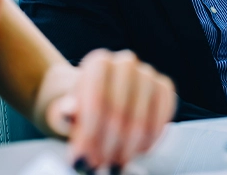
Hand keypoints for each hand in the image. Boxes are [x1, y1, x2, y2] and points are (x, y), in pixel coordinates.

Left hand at [44, 50, 175, 170]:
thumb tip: (68, 111)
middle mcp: (125, 63)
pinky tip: (137, 152)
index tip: (83, 157)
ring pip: (142, 118)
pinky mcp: (163, 87)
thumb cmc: (80, 108)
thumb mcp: (63, 111)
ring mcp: (148, 74)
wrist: (99, 98)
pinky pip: (162, 116)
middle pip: (120, 111)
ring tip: (114, 163)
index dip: (90, 132)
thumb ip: (64, 112)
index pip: (97, 99)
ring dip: (128, 148)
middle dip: (107, 145)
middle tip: (97, 165)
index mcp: (98, 63)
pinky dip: (150, 139)